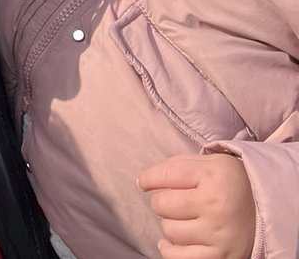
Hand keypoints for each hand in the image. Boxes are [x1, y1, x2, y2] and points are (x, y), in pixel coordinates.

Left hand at [137, 153, 255, 258]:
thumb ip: (178, 165)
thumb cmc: (233, 184)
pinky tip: (173, 241)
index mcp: (213, 177)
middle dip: (163, 201)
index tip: (145, 182)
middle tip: (176, 201)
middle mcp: (215, 206)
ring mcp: (218, 234)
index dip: (148, 179)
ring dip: (170, 224)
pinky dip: (170, 249)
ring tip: (185, 219)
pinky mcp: (220, 256)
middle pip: (162, 205)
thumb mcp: (212, 164)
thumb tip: (143, 180)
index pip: (163, 175)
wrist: (270, 211)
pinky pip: (179, 257)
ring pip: (169, 230)